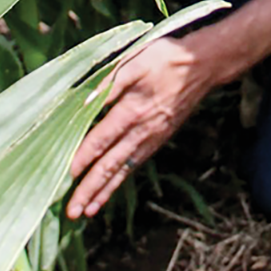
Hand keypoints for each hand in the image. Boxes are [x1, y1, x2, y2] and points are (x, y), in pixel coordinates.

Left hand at [67, 31, 219, 217]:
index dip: (83, 157)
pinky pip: (134, 164)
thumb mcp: (135, 61)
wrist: (203, 65)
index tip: (67, 175)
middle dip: (90, 189)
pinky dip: (119, 180)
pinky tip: (108, 190)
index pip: (102, 139)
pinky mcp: (158, 139)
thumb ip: (109, 82)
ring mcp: (151, 138)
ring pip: (122, 170)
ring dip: (103, 192)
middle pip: (110, 165)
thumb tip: (84, 100)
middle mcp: (142, 130)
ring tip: (86, 211)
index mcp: (133, 109)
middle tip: (72, 211)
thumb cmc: (166, 58)